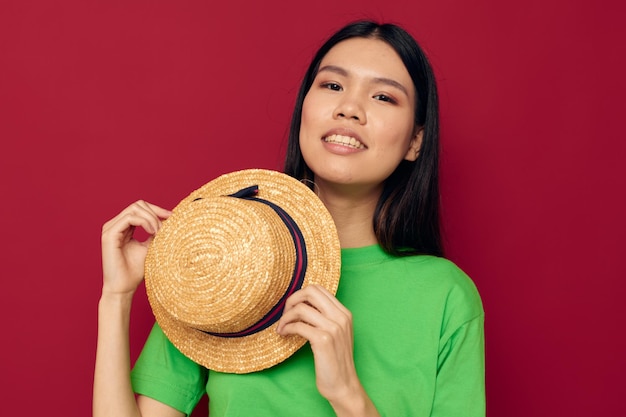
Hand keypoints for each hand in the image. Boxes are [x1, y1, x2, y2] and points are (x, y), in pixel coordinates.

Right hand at [101, 200, 170, 295]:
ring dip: (151, 218)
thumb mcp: (150, 247)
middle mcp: (115, 225)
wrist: (124, 288)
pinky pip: (130, 218)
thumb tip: (169, 219)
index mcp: (123, 227)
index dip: (157, 209)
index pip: (140, 208)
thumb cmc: (135, 271)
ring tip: (159, 232)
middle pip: (138, 204)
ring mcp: (110, 229)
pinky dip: (145, 222)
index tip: (172, 216)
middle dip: (155, 212)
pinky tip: (152, 232)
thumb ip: (155, 232)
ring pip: (134, 209)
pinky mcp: (109, 234)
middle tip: (165, 227)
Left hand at [276, 284, 358, 401]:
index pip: (319, 289)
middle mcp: (341, 317)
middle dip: (292, 300)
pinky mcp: (323, 340)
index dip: (301, 295)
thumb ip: (325, 317)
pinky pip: (298, 325)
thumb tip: (301, 304)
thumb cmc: (335, 361)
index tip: (293, 308)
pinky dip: (287, 328)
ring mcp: (333, 328)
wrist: (343, 385)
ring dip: (286, 317)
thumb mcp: (336, 334)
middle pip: (310, 292)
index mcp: (344, 313)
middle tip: (285, 314)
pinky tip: (284, 334)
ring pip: (301, 308)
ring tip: (281, 328)